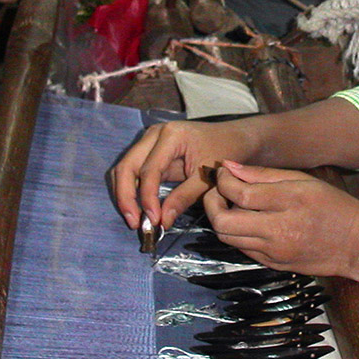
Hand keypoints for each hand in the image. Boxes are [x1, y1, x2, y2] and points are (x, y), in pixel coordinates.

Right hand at [111, 119, 256, 230]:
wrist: (234, 137)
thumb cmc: (225, 152)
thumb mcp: (207, 178)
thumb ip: (184, 198)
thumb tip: (162, 222)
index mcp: (171, 135)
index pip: (149, 170)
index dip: (147, 198)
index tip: (153, 220)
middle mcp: (154, 134)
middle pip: (127, 166)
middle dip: (126, 198)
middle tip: (135, 224)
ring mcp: (149, 141)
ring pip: (124, 169)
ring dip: (125, 196)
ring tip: (135, 221)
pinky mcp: (149, 151)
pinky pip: (132, 172)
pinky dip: (131, 191)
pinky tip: (139, 210)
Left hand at [204, 160, 358, 278]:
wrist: (356, 244)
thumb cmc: (333, 206)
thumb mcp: (303, 180)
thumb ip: (264, 174)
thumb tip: (229, 166)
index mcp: (289, 202)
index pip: (240, 193)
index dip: (223, 181)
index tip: (222, 173)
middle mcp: (278, 230)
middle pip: (223, 221)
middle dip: (211, 203)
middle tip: (217, 191)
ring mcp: (274, 252)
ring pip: (227, 237)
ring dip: (221, 218)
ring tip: (230, 204)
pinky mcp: (272, 265)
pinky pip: (241, 248)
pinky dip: (236, 233)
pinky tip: (247, 220)